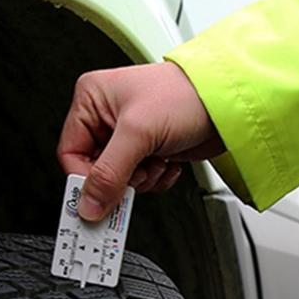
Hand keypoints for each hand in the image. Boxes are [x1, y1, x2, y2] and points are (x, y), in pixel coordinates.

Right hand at [57, 62, 224, 220]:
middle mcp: (108, 116)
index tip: (98, 198)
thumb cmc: (185, 95)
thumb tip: (89, 204)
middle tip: (136, 176)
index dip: (85, 178)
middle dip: (120, 178)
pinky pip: (142, 180)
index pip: (70, 152)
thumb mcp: (139, 133)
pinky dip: (156, 178)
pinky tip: (168, 161)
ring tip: (157, 160)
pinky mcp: (151, 149)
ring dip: (142, 179)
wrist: (228, 103)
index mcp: (92, 99)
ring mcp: (131, 134)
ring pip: (120, 179)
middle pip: (96, 169)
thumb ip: (109, 172)